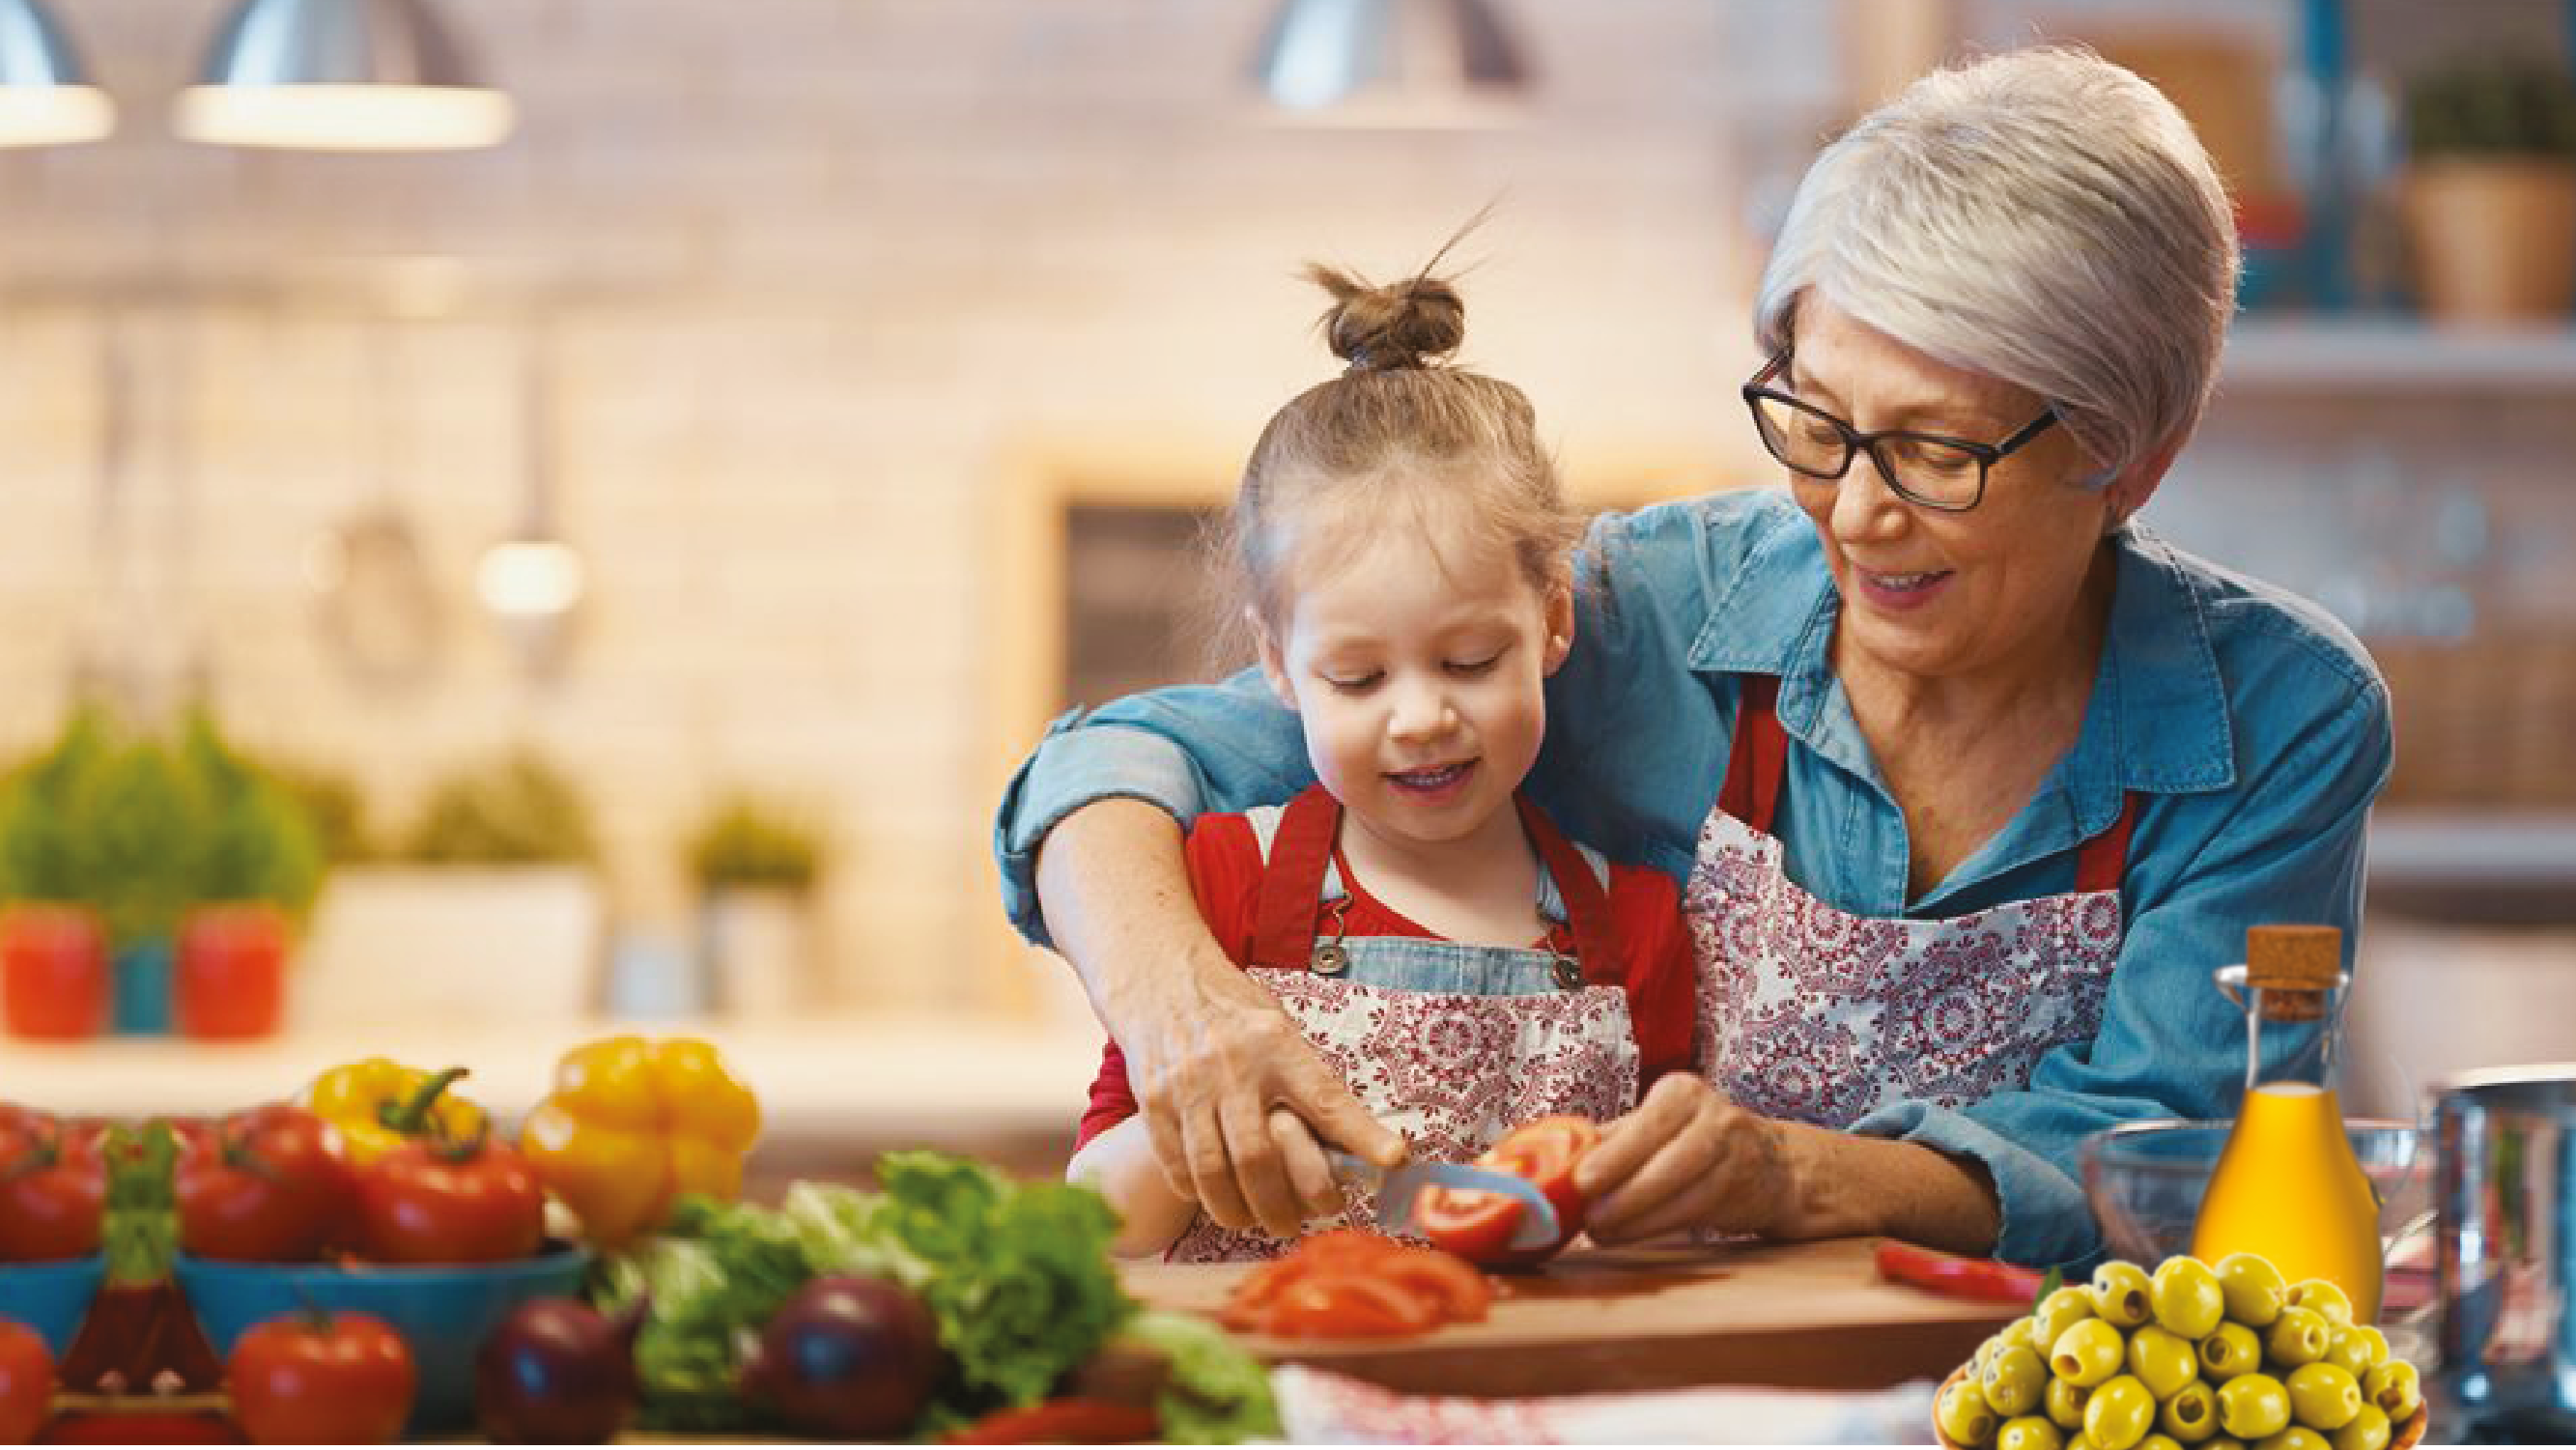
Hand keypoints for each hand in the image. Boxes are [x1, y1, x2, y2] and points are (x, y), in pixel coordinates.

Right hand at [1121, 947, 1404, 1235]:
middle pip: (1258, 1157)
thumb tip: (1351, 1143)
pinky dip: (1197, 1192)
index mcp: (1276, 1046)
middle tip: (1294, 1226)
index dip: (1361, 1135)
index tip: (1394, 1161)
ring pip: (1212, 1170)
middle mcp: (1232, 1067)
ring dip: (1236, 1210)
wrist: (1159, 980)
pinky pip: (1176, 1164)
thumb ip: (1306, 1082)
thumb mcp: (1278, 1030)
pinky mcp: (1153, 1101)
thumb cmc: (1234, 1014)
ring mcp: (1188, 1086)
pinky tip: (1213, 1197)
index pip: (1326, 1099)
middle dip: (1280, 1205)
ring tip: (1253, 1222)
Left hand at [1574, 1072, 1795, 1242]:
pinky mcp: (1741, 1189)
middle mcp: (1713, 1115)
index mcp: (1681, 1091)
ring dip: (1637, 1218)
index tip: (1582, 1182)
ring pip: (1682, 1192)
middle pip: (1667, 1160)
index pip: (1646, 1124)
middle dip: (1624, 1194)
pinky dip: (1656, 1227)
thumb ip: (1608, 1140)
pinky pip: (1694, 1212)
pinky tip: (1627, 1236)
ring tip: (1600, 1233)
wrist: (1771, 1163)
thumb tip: (1548, 1157)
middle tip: (1589, 1218)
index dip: (1615, 1155)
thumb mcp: (1652, 1128)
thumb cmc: (1689, 1141)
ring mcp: (1734, 1153)